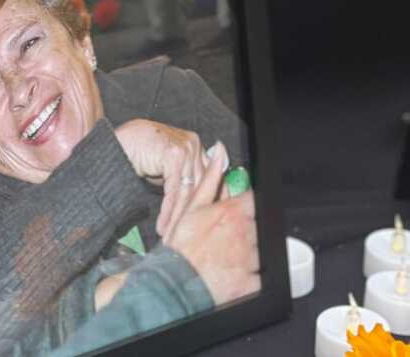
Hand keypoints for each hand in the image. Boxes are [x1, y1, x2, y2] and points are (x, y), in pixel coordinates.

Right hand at [113, 119, 210, 237]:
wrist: (116, 142)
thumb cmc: (140, 156)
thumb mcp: (167, 170)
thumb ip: (184, 180)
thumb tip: (200, 204)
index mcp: (196, 145)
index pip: (212, 177)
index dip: (211, 202)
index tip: (209, 224)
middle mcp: (194, 144)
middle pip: (201, 186)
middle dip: (194, 214)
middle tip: (190, 238)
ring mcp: (186, 148)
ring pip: (188, 191)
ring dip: (179, 217)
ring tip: (173, 236)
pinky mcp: (174, 155)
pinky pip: (174, 190)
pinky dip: (168, 211)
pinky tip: (162, 226)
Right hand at [163, 147, 260, 305]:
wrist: (174, 283)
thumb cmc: (181, 246)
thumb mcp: (191, 207)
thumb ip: (210, 179)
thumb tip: (220, 153)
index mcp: (233, 212)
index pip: (255, 199)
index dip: (248, 204)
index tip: (242, 210)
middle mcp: (245, 234)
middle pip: (259, 226)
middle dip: (248, 231)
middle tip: (227, 240)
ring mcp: (250, 260)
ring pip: (261, 252)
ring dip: (249, 254)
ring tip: (227, 259)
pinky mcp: (251, 283)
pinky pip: (259, 278)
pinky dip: (250, 277)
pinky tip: (233, 276)